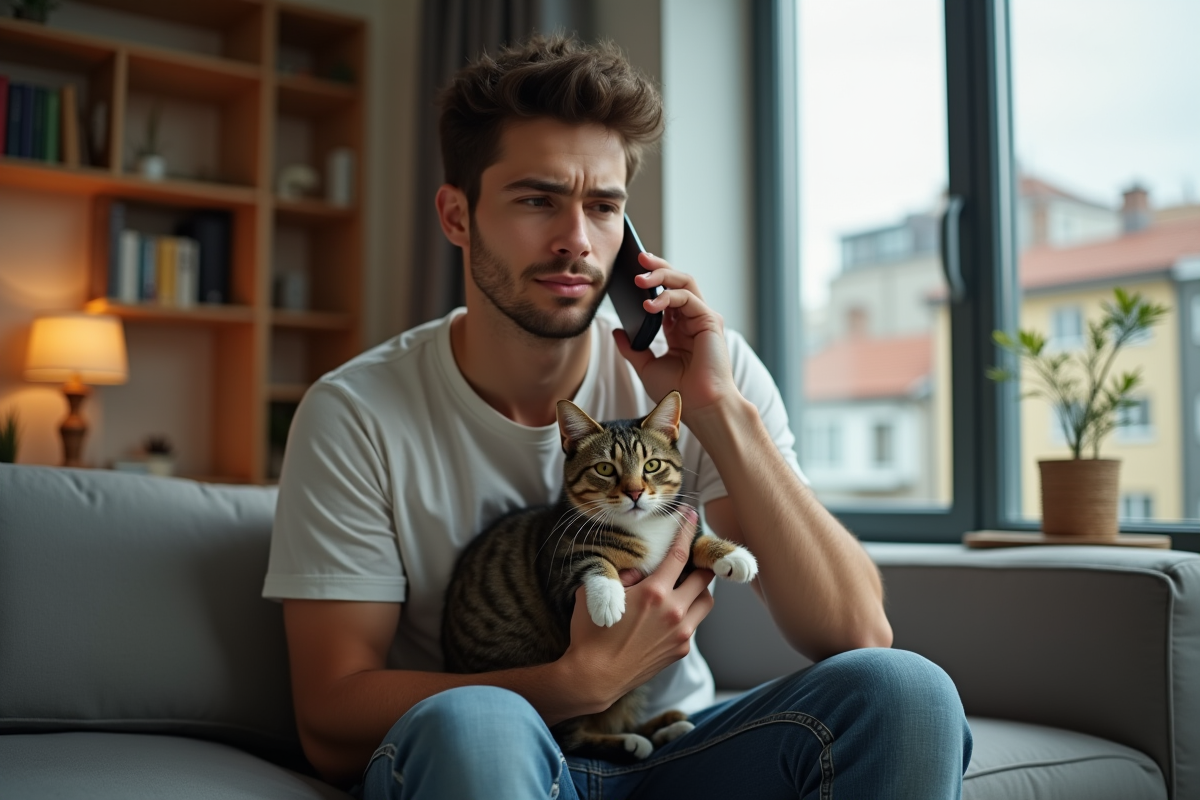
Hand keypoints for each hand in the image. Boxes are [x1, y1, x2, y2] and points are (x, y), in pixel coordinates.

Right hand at [562, 507, 713, 707]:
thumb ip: (624, 576)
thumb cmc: (591, 632)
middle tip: (691, 559)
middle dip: (700, 565)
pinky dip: (687, 615)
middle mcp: (674, 612)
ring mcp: (680, 634)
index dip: (688, 531)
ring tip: (683, 588)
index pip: (680, 554)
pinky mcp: (680, 651)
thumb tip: (640, 571)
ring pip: (706, 603)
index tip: (692, 517)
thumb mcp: (603, 594)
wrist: (594, 677)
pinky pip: (693, 625)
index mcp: (654, 592)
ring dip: (698, 591)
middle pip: (704, 579)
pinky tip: (668, 616)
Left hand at [613, 253, 738, 418]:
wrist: (699, 407)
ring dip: (662, 275)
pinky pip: (687, 298)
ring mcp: (703, 319)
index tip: (632, 272)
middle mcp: (693, 320)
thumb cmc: (678, 392)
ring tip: (639, 279)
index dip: (652, 280)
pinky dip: (668, 296)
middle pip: (678, 281)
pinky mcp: (710, 321)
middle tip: (638, 259)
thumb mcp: (646, 366)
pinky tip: (650, 305)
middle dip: (658, 267)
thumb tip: (616, 331)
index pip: (666, 294)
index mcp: (679, 329)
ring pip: (685, 283)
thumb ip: (632, 347)